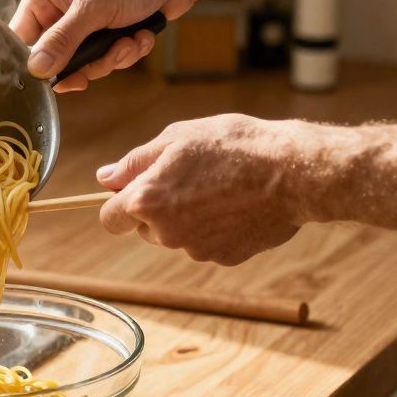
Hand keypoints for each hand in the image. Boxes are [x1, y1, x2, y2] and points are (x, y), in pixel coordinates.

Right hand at [11, 0, 195, 91]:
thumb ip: (61, 41)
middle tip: (106, 56)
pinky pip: (108, 59)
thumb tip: (36, 68)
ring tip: (130, 40)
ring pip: (86, 63)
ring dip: (113, 57)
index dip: (36, 62)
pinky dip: (128, 51)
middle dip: (88, 62)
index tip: (54, 78)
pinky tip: (141, 35)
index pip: (22, 39)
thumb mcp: (92, 9)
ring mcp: (85, 24)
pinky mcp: (108, 33)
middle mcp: (61, 11)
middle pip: (57, 59)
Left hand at [97, 114, 325, 264]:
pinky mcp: (223, 258)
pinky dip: (216, 228)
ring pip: (177, 237)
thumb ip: (135, 162)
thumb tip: (105, 178)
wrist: (292, 171)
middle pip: (144, 228)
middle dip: (156, 209)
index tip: (130, 194)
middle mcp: (165, 233)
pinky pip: (208, 244)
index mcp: (146, 201)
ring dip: (187, 219)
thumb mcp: (177, 138)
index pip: (109, 218)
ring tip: (219, 188)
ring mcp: (195, 249)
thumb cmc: (234, 145)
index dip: (117, 205)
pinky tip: (237, 204)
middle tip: (189, 180)